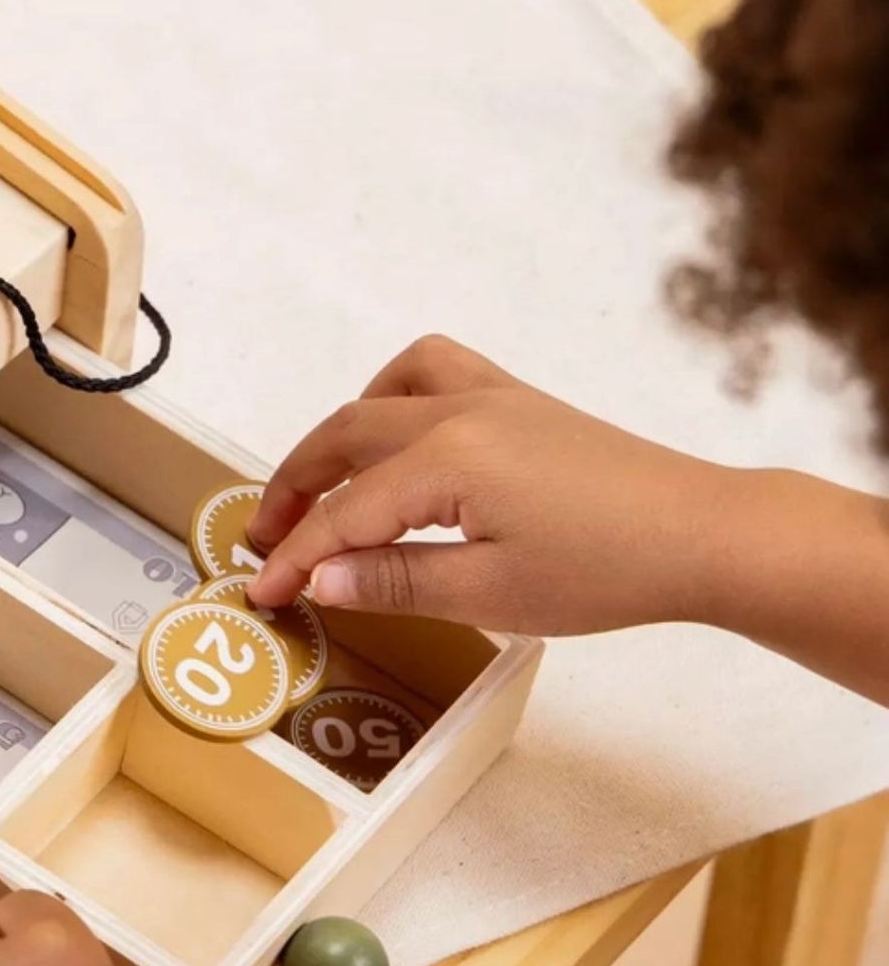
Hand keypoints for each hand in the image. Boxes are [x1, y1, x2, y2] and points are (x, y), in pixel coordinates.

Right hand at [246, 334, 743, 634]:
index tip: (262, 591)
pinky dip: (395, 398)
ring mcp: (492, 397)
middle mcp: (460, 411)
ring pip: (384, 392)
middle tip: (267, 541)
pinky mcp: (520, 402)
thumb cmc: (609, 569)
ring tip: (324, 486)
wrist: (704, 534)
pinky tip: (397, 444)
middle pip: (345, 437)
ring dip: (339, 434)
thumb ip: (394, 581)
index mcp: (447, 459)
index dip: (296, 556)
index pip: (345, 513)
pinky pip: (435, 372)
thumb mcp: (491, 593)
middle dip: (295, 489)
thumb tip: (319, 582)